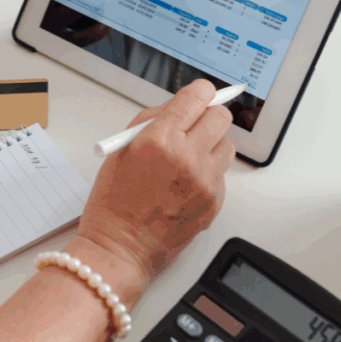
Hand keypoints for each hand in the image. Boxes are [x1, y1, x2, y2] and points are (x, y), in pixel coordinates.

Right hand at [76, 80, 234, 293]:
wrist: (121, 248)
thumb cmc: (114, 202)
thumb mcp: (121, 148)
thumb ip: (152, 121)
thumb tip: (179, 106)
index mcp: (159, 139)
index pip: (197, 97)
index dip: (199, 92)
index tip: (198, 95)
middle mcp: (187, 157)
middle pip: (220, 116)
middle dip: (207, 115)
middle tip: (194, 124)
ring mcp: (204, 181)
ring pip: (226, 145)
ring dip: (210, 145)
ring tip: (187, 158)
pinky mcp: (214, 201)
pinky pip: (221, 174)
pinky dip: (208, 173)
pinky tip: (185, 184)